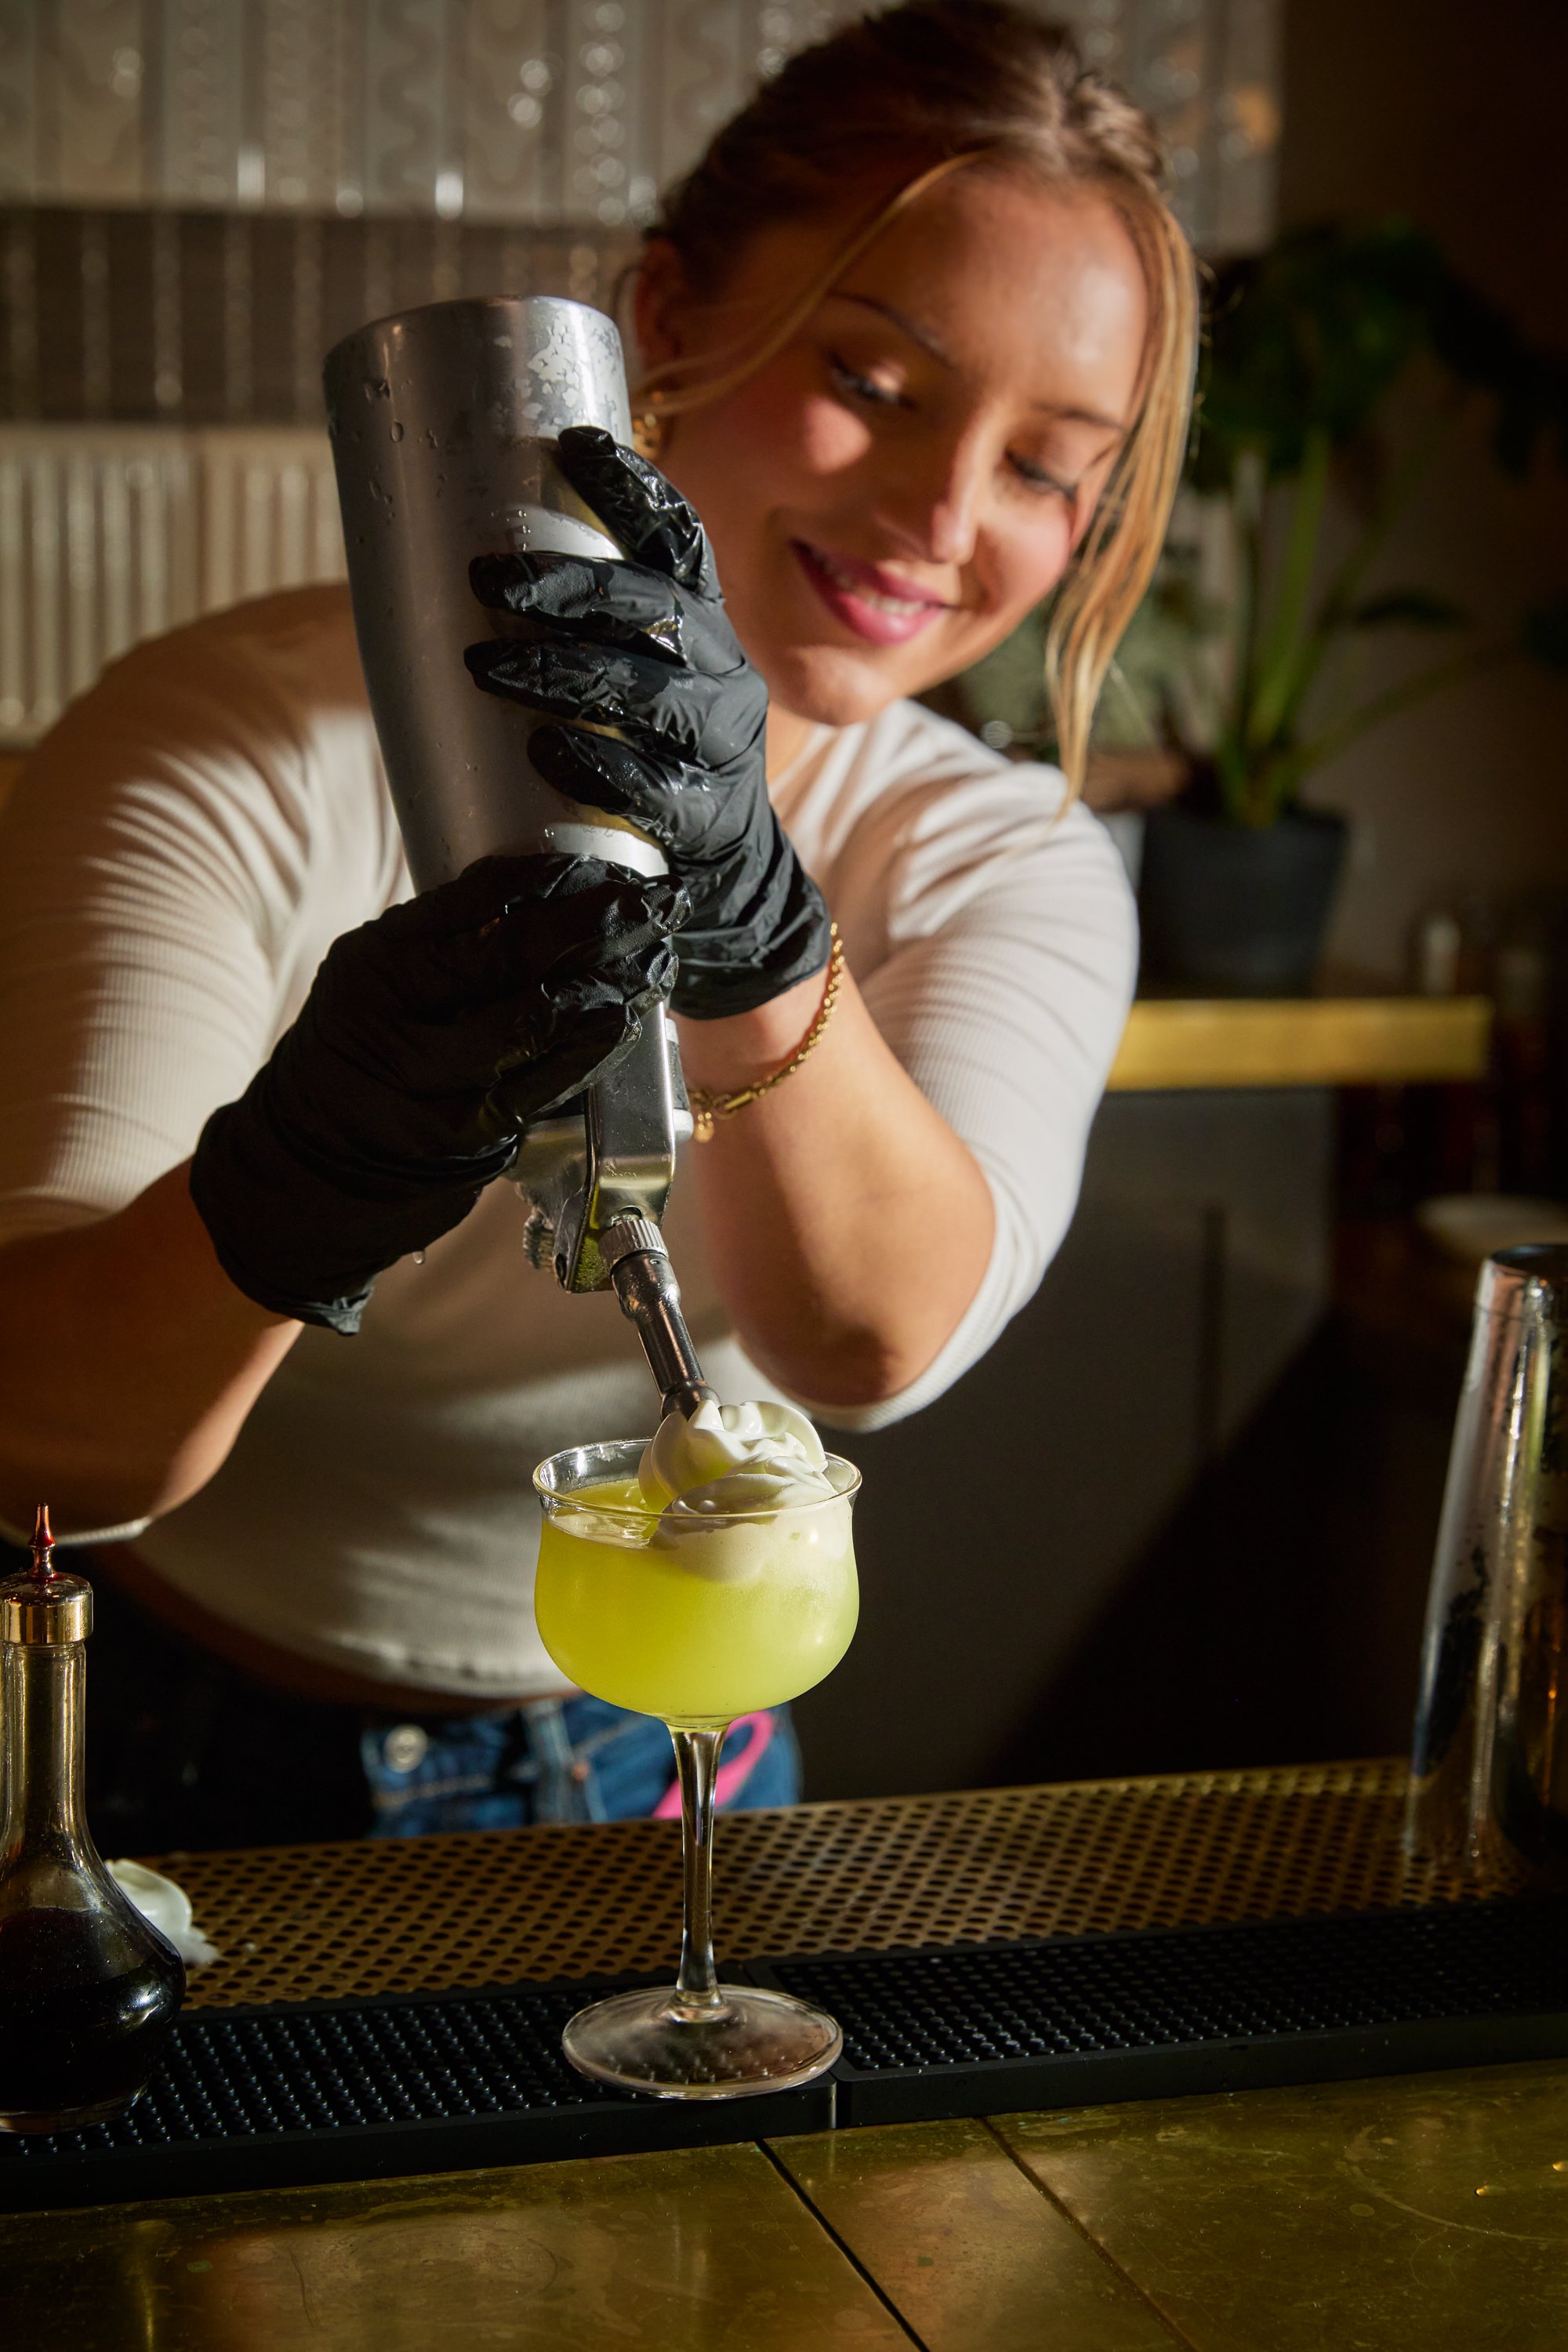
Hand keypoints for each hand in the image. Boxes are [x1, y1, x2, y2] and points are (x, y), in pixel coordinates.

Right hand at [190, 855, 683, 1332]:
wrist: (310, 1166)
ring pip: (541, 1015)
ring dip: (613, 980)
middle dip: (601, 918)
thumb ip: (444, 941)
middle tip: (659, 900)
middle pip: (517, 952)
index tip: (601, 865)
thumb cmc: (358, 1056)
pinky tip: (628, 1014)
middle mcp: (402, 1015)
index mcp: (378, 961)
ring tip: (658, 954)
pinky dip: (596, 1042)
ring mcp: (437, 1079)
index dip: (552, 877)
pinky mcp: (473, 1130)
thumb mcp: (374, 980)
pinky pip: (549, 1077)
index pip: (476, 899)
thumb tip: (552, 895)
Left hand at [463, 424, 832, 1019]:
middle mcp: (723, 675)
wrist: (721, 885)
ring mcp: (722, 748)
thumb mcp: (628, 685)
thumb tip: (450, 572)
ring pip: (650, 694)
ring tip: (486, 666)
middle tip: (489, 578)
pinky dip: (597, 763)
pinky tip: (545, 750)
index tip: (574, 444)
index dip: (635, 489)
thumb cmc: (648, 765)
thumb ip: (578, 636)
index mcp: (701, 628)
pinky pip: (654, 785)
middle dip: (571, 585)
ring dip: (565, 673)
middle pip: (656, 609)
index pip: (679, 541)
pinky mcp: (709, 819)